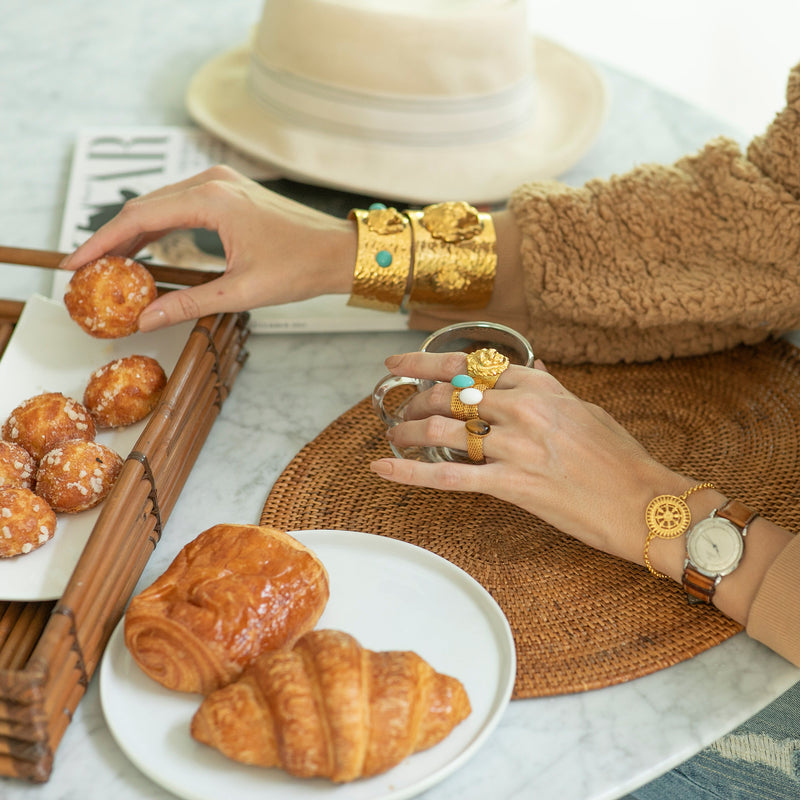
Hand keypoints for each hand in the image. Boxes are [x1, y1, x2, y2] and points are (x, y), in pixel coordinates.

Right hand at [59, 166, 355, 330]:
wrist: (338, 251)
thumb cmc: (300, 266)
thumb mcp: (241, 292)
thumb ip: (188, 304)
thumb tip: (145, 318)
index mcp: (211, 200)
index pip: (139, 218)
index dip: (103, 241)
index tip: (76, 262)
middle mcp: (212, 182)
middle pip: (144, 206)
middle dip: (112, 237)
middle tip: (87, 267)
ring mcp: (222, 183)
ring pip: (161, 204)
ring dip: (134, 231)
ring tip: (110, 261)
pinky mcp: (230, 192)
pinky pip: (181, 204)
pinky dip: (160, 225)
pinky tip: (147, 247)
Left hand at [369, 351, 696, 568]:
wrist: (643, 501)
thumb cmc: (619, 457)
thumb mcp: (585, 408)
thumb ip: (552, 387)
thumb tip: (536, 366)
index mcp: (538, 385)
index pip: (468, 365)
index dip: (425, 361)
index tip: (398, 363)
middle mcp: (521, 408)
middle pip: (447, 395)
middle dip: (414, 402)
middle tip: (399, 412)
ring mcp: (514, 446)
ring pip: (440, 430)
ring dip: (406, 432)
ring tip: (391, 436)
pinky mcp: (511, 483)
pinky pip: (447, 475)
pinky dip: (409, 472)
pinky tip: (382, 467)